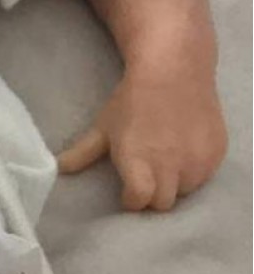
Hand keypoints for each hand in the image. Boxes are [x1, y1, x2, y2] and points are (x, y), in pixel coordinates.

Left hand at [58, 72, 227, 210]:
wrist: (174, 70)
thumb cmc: (131, 101)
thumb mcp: (103, 127)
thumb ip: (82, 152)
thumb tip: (57, 168)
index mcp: (139, 160)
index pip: (140, 200)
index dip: (132, 199)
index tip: (128, 191)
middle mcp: (170, 164)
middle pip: (162, 203)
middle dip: (152, 195)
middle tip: (146, 177)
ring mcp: (197, 159)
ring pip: (185, 191)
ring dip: (174, 184)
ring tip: (166, 163)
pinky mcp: (216, 152)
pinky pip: (205, 175)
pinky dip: (194, 171)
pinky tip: (185, 152)